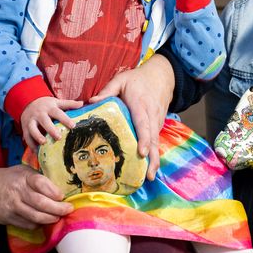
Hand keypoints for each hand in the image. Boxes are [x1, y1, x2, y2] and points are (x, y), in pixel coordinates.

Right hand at [0, 164, 71, 230]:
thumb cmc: (8, 179)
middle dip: (58, 208)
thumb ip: (38, 178)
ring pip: (36, 216)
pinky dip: (38, 225)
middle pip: (41, 203)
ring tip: (57, 217)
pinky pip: (27, 224)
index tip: (62, 196)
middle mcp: (18, 192)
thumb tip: (59, 189)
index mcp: (23, 177)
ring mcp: (13, 206)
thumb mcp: (22, 171)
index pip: (41, 183)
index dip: (54, 191)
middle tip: (68, 210)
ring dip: (50, 219)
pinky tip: (43, 222)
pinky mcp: (8, 218)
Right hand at [20, 95, 82, 151]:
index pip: (58, 113)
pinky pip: (27, 136)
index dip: (65, 119)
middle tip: (58, 137)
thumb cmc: (46, 105)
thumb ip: (69, 104)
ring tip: (44, 143)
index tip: (73, 126)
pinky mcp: (25, 127)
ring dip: (38, 136)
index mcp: (49, 108)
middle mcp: (40, 114)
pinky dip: (31, 144)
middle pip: (45, 121)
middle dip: (51, 129)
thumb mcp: (57, 102)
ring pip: (33, 128)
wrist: (28, 102)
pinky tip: (36, 152)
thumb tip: (82, 104)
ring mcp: (31, 120)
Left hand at [89, 54, 173, 179]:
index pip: (143, 125)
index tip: (142, 153)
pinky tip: (149, 167)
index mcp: (141, 106)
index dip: (144, 140)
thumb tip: (90, 102)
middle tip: (148, 175)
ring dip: (154, 160)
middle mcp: (151, 116)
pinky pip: (156, 141)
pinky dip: (154, 154)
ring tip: (148, 176)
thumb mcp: (121, 80)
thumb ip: (107, 91)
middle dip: (152, 158)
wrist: (162, 75)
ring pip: (157, 143)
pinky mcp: (158, 125)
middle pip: (154, 140)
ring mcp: (157, 122)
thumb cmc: (137, 79)